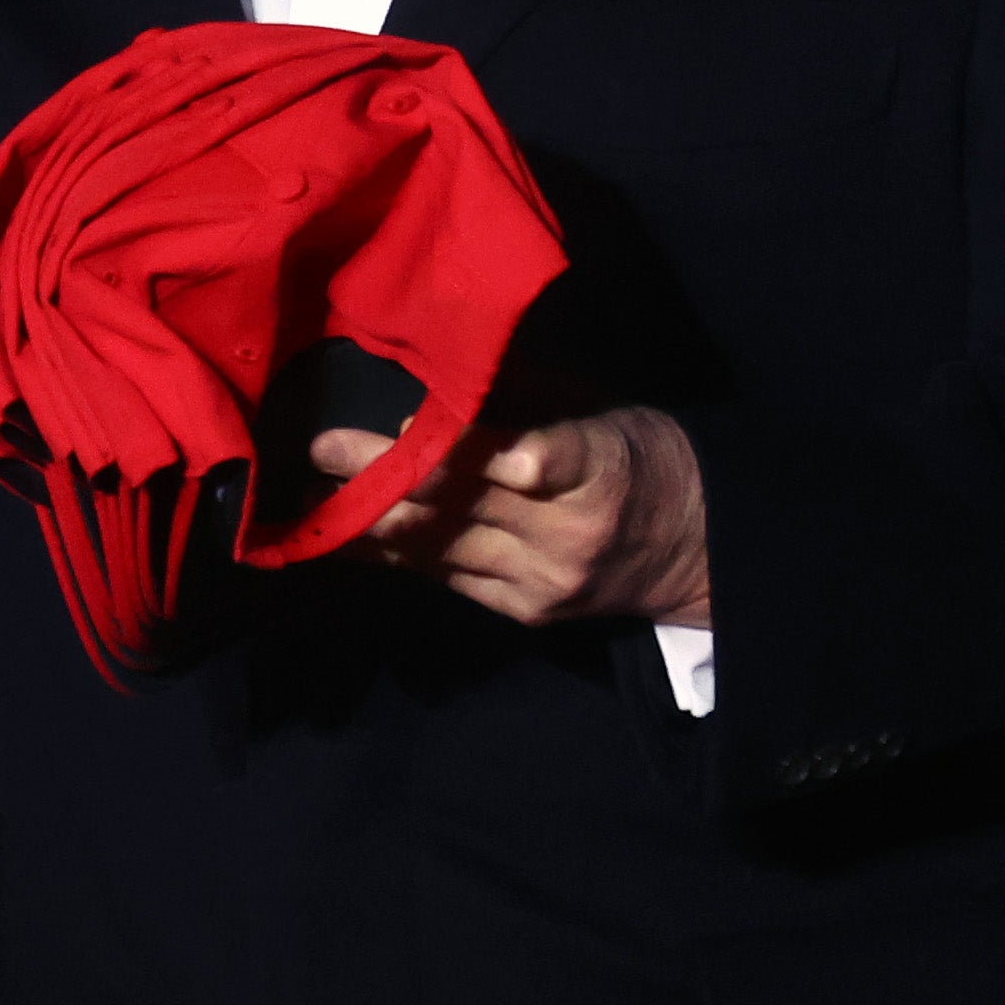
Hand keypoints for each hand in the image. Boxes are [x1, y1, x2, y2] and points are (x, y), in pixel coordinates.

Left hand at [310, 404, 712, 629]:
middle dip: (381, 476)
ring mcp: (543, 580)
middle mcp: (568, 532)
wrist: (696, 548)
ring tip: (309, 494)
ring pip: (439, 548)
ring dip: (368, 522)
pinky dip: (391, 556)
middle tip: (320, 448)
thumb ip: (521, 399)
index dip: (472, 449)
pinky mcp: (524, 611)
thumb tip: (432, 393)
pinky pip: (443, 579)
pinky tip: (343, 536)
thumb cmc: (634, 455)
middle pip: (462, 503)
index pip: (535, 458)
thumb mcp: (596, 408)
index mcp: (598, 467)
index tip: (412, 431)